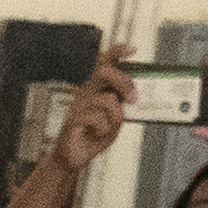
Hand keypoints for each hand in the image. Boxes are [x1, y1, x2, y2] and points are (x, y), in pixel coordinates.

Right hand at [49, 50, 129, 173]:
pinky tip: (98, 133)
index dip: (117, 52)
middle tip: (133, 98)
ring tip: (110, 126)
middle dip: (124, 82)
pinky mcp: (73, 119)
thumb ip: (122, 102)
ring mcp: (78, 105)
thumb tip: (135, 92)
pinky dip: (103, 128)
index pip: (103, 63)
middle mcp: (85, 92)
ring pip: (106, 99)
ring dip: (115, 116)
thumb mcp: (115, 117)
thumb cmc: (94, 136)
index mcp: (95, 88)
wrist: (75, 157)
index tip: (132, 50)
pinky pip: (97, 118)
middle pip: (105, 72)